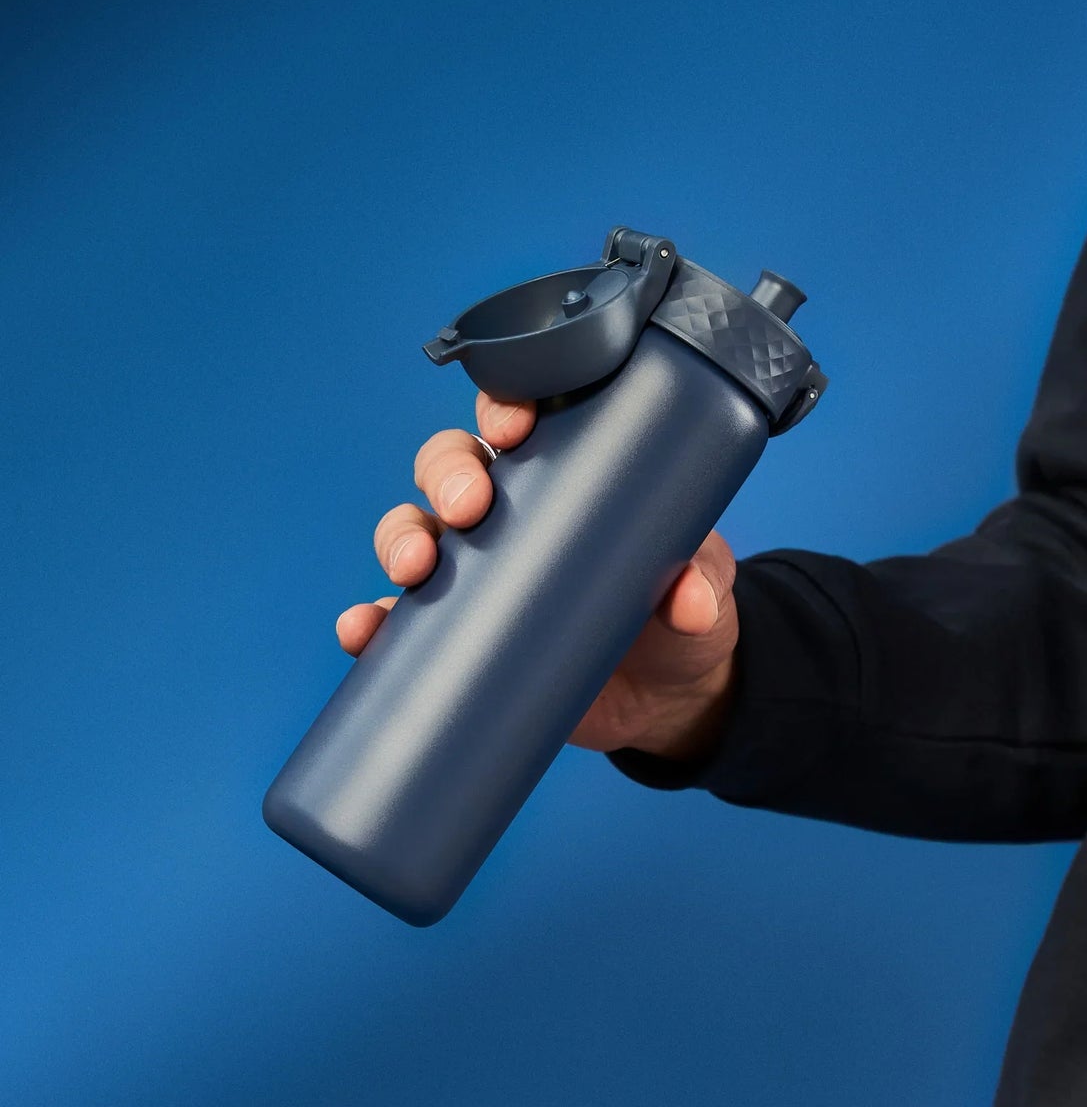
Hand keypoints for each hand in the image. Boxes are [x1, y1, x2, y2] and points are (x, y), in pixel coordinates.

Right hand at [336, 390, 740, 762]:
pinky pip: (400, 620)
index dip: (504, 406)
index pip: (523, 419)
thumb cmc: (685, 619)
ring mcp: (479, 573)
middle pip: (451, 467)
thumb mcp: (705, 594)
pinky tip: (361, 630)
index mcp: (569, 476)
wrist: (670, 701)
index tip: (513, 426)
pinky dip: (372, 622)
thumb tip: (687, 599)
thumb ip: (702, 587)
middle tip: (469, 509)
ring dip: (400, 539)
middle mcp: (511, 514)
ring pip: (414, 531)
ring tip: (415, 569)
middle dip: (446, 475)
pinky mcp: (462, 634)